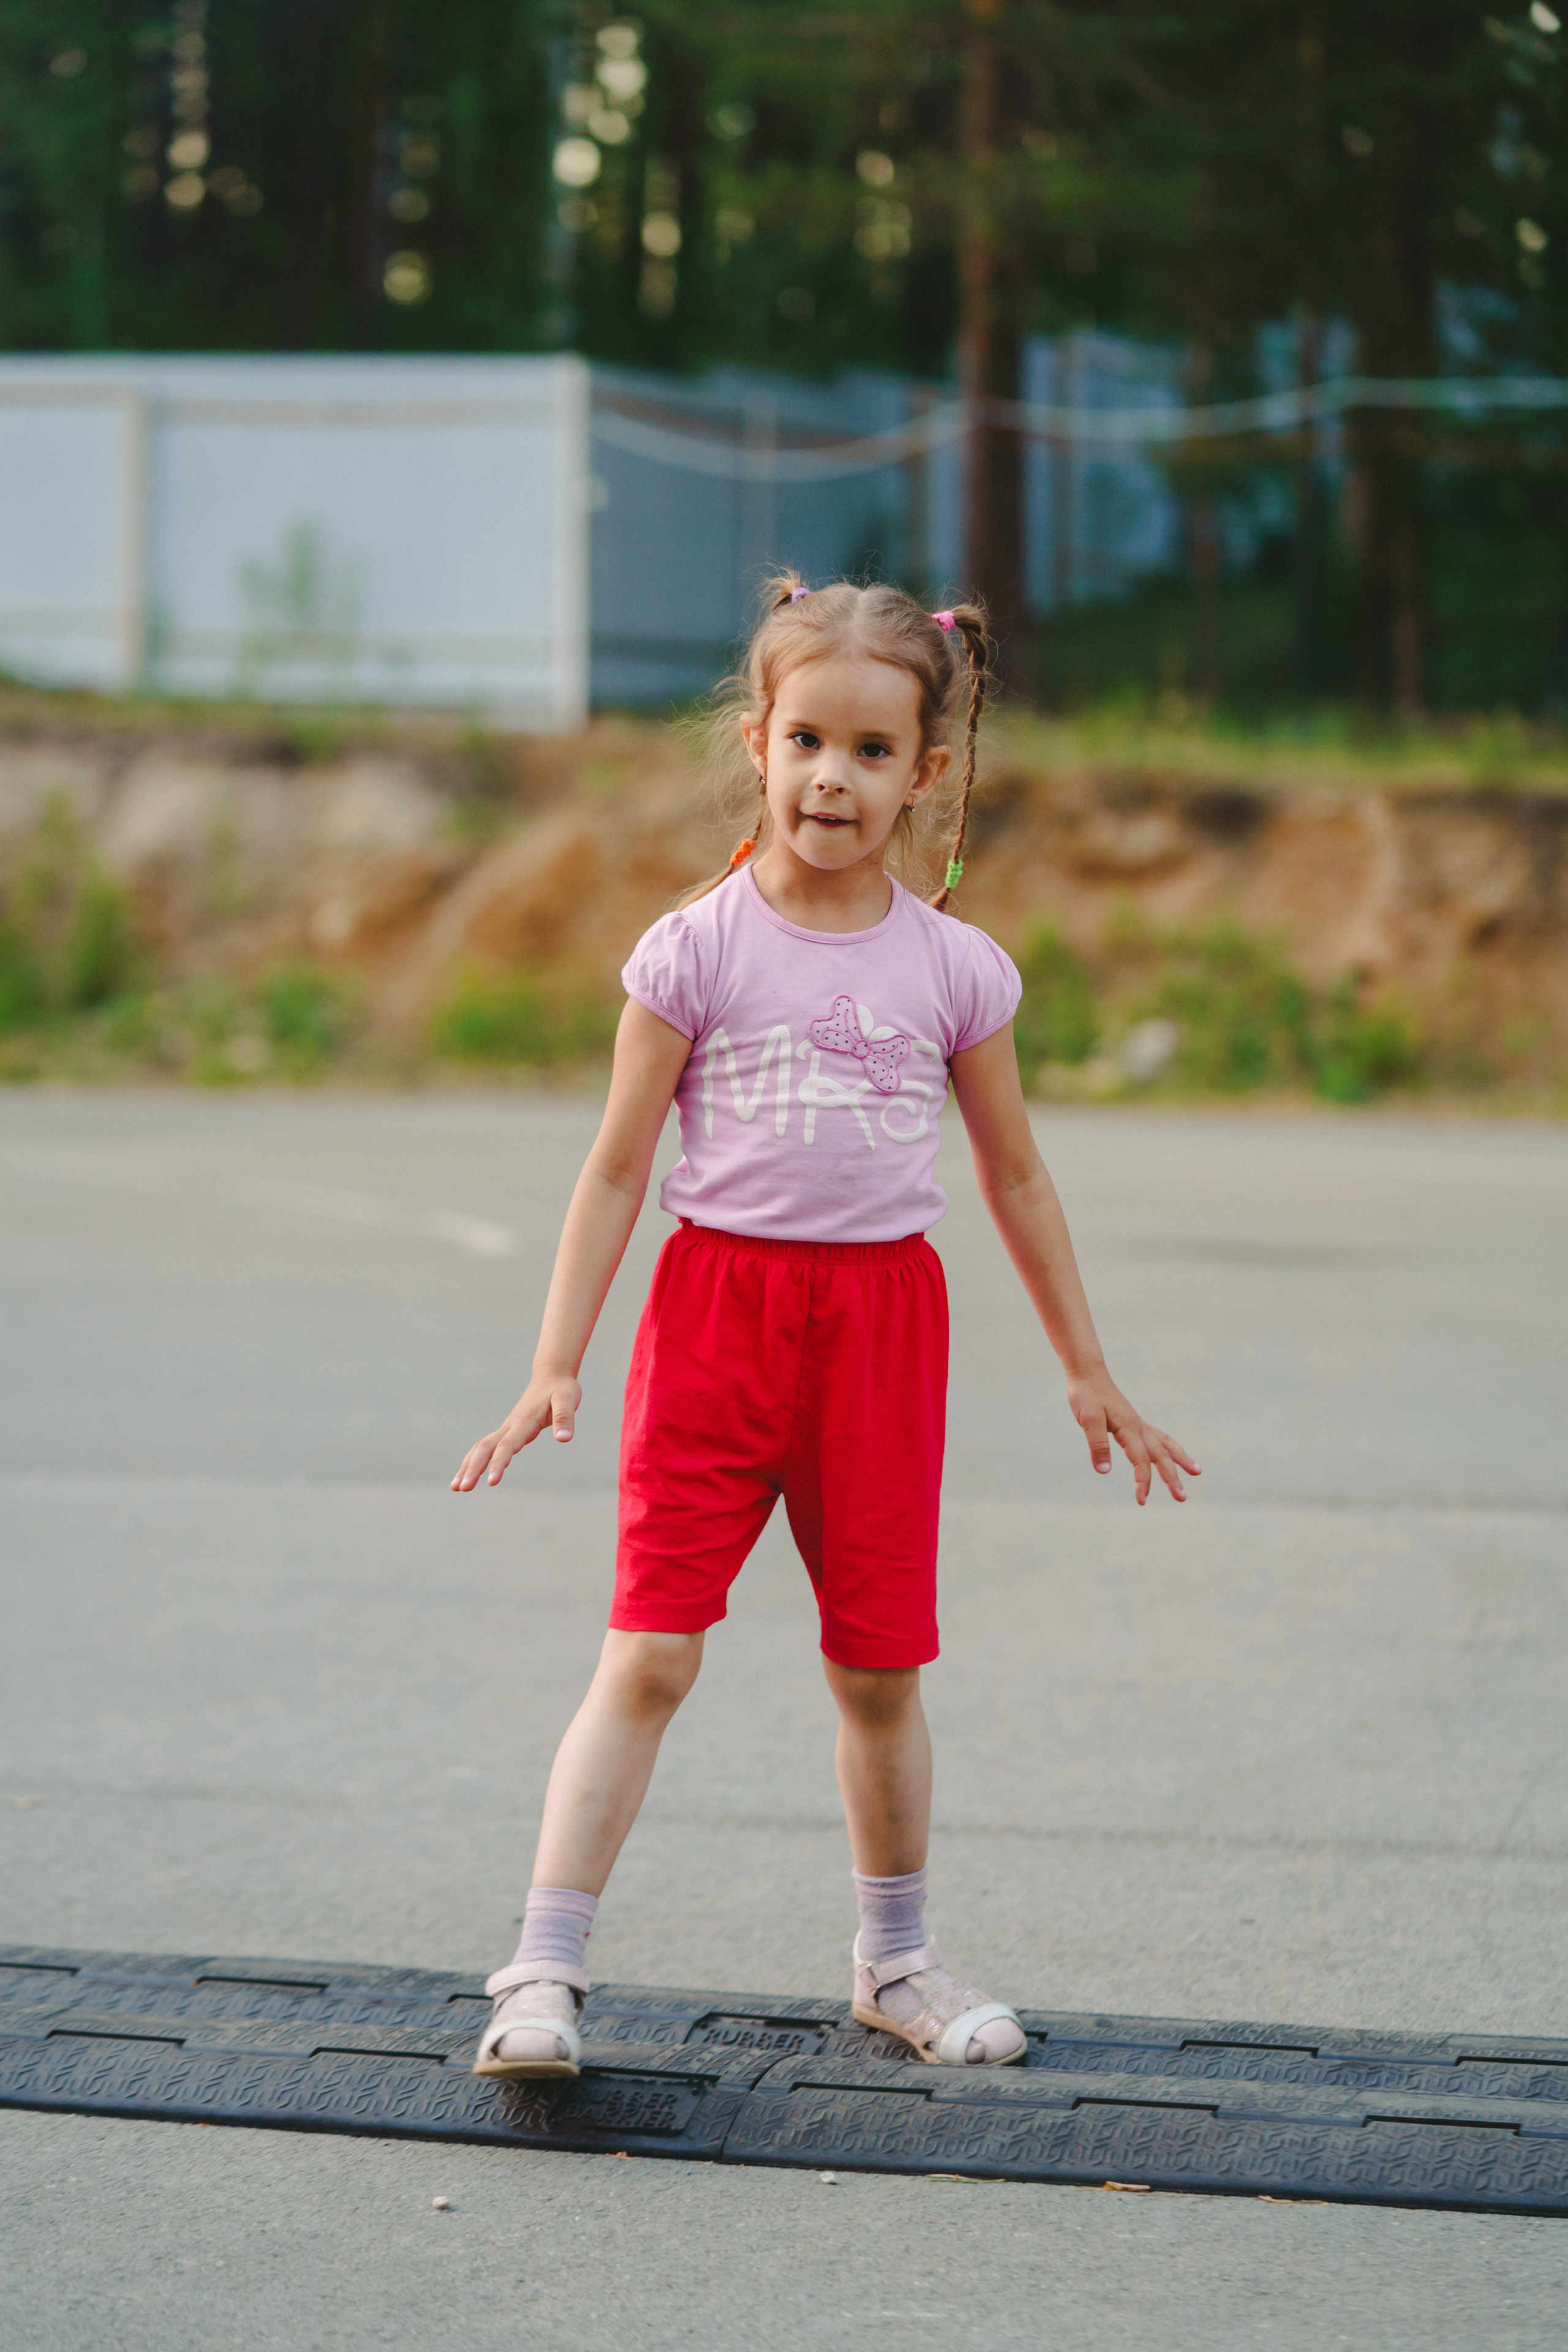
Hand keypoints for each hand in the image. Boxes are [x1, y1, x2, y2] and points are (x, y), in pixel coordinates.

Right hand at [450, 1368, 582, 1490]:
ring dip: (468, 1466)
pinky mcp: (507, 1430)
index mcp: (524, 1421)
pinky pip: (486, 1446)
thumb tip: (564, 1439)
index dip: (498, 1463)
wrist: (550, 1376)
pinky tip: (468, 1473)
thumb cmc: (561, 1389)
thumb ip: (565, 1418)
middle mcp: (510, 1425)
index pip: (507, 1445)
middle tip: (461, 1489)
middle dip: (472, 1468)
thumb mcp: (568, 1399)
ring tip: (455, 1487)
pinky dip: (474, 1460)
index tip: (491, 1483)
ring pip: (481, 1447)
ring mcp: (506, 1428)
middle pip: (485, 1447)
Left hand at [1067, 1369, 1200, 1504]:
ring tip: (1197, 1472)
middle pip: (1161, 1455)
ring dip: (1180, 1460)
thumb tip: (1104, 1472)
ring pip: (1165, 1445)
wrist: (1088, 1374)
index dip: (1143, 1480)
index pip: (1141, 1459)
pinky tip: (1172, 1455)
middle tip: (1182, 1498)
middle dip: (1172, 1478)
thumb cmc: (1086, 1395)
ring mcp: (1139, 1424)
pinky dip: (1169, 1448)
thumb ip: (1097, 1444)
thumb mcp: (1088, 1419)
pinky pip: (1158, 1438)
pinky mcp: (1135, 1423)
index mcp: (1129, 1428)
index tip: (1141, 1500)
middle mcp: (1139, 1427)